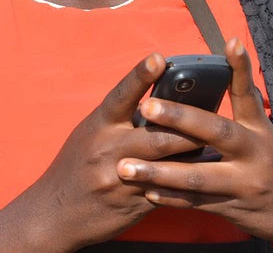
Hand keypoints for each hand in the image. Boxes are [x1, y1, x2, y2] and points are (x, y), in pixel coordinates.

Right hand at [0, 54, 205, 251]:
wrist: (54, 213)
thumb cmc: (74, 168)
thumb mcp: (89, 136)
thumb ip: (118, 121)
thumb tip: (155, 104)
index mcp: (98, 127)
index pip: (121, 96)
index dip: (140, 76)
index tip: (159, 58)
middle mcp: (108, 150)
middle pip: (159, 135)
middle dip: (189, 127)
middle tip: (215, 114)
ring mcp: (121, 179)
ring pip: (169, 164)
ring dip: (195, 154)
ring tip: (219, 144)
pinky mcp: (133, 204)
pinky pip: (168, 191)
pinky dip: (188, 183)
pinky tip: (207, 177)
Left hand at [115, 39, 272, 250]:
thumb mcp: (268, 138)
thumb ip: (242, 115)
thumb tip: (213, 84)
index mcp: (260, 132)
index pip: (248, 95)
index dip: (240, 68)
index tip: (231, 42)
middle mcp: (255, 153)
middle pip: (216, 131)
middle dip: (179, 118)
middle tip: (146, 107)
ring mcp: (245, 183)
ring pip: (197, 175)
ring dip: (159, 172)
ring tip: (126, 167)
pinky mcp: (235, 208)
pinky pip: (198, 203)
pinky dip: (172, 198)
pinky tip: (147, 193)